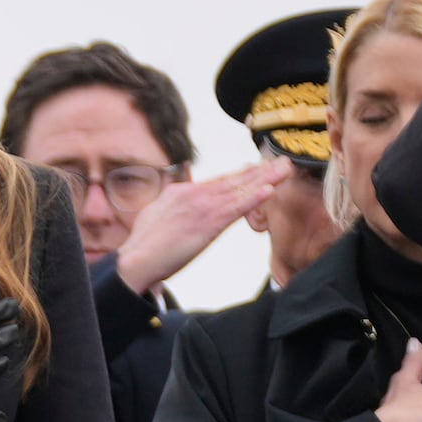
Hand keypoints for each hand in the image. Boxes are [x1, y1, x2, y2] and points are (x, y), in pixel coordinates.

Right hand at [114, 163, 289, 293]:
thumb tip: (175, 195)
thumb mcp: (155, 214)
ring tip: (285, 169)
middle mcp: (194, 194)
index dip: (242, 174)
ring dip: (266, 178)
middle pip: (234, 180)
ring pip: (240, 189)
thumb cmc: (143, 244)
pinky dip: (254, 197)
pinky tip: (270, 190)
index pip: (218, 181)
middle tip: (282, 161)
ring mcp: (202, 207)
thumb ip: (170, 203)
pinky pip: (237, 208)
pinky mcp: (209, 223)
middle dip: (260, 170)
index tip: (258, 168)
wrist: (136, 259)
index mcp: (182, 192)